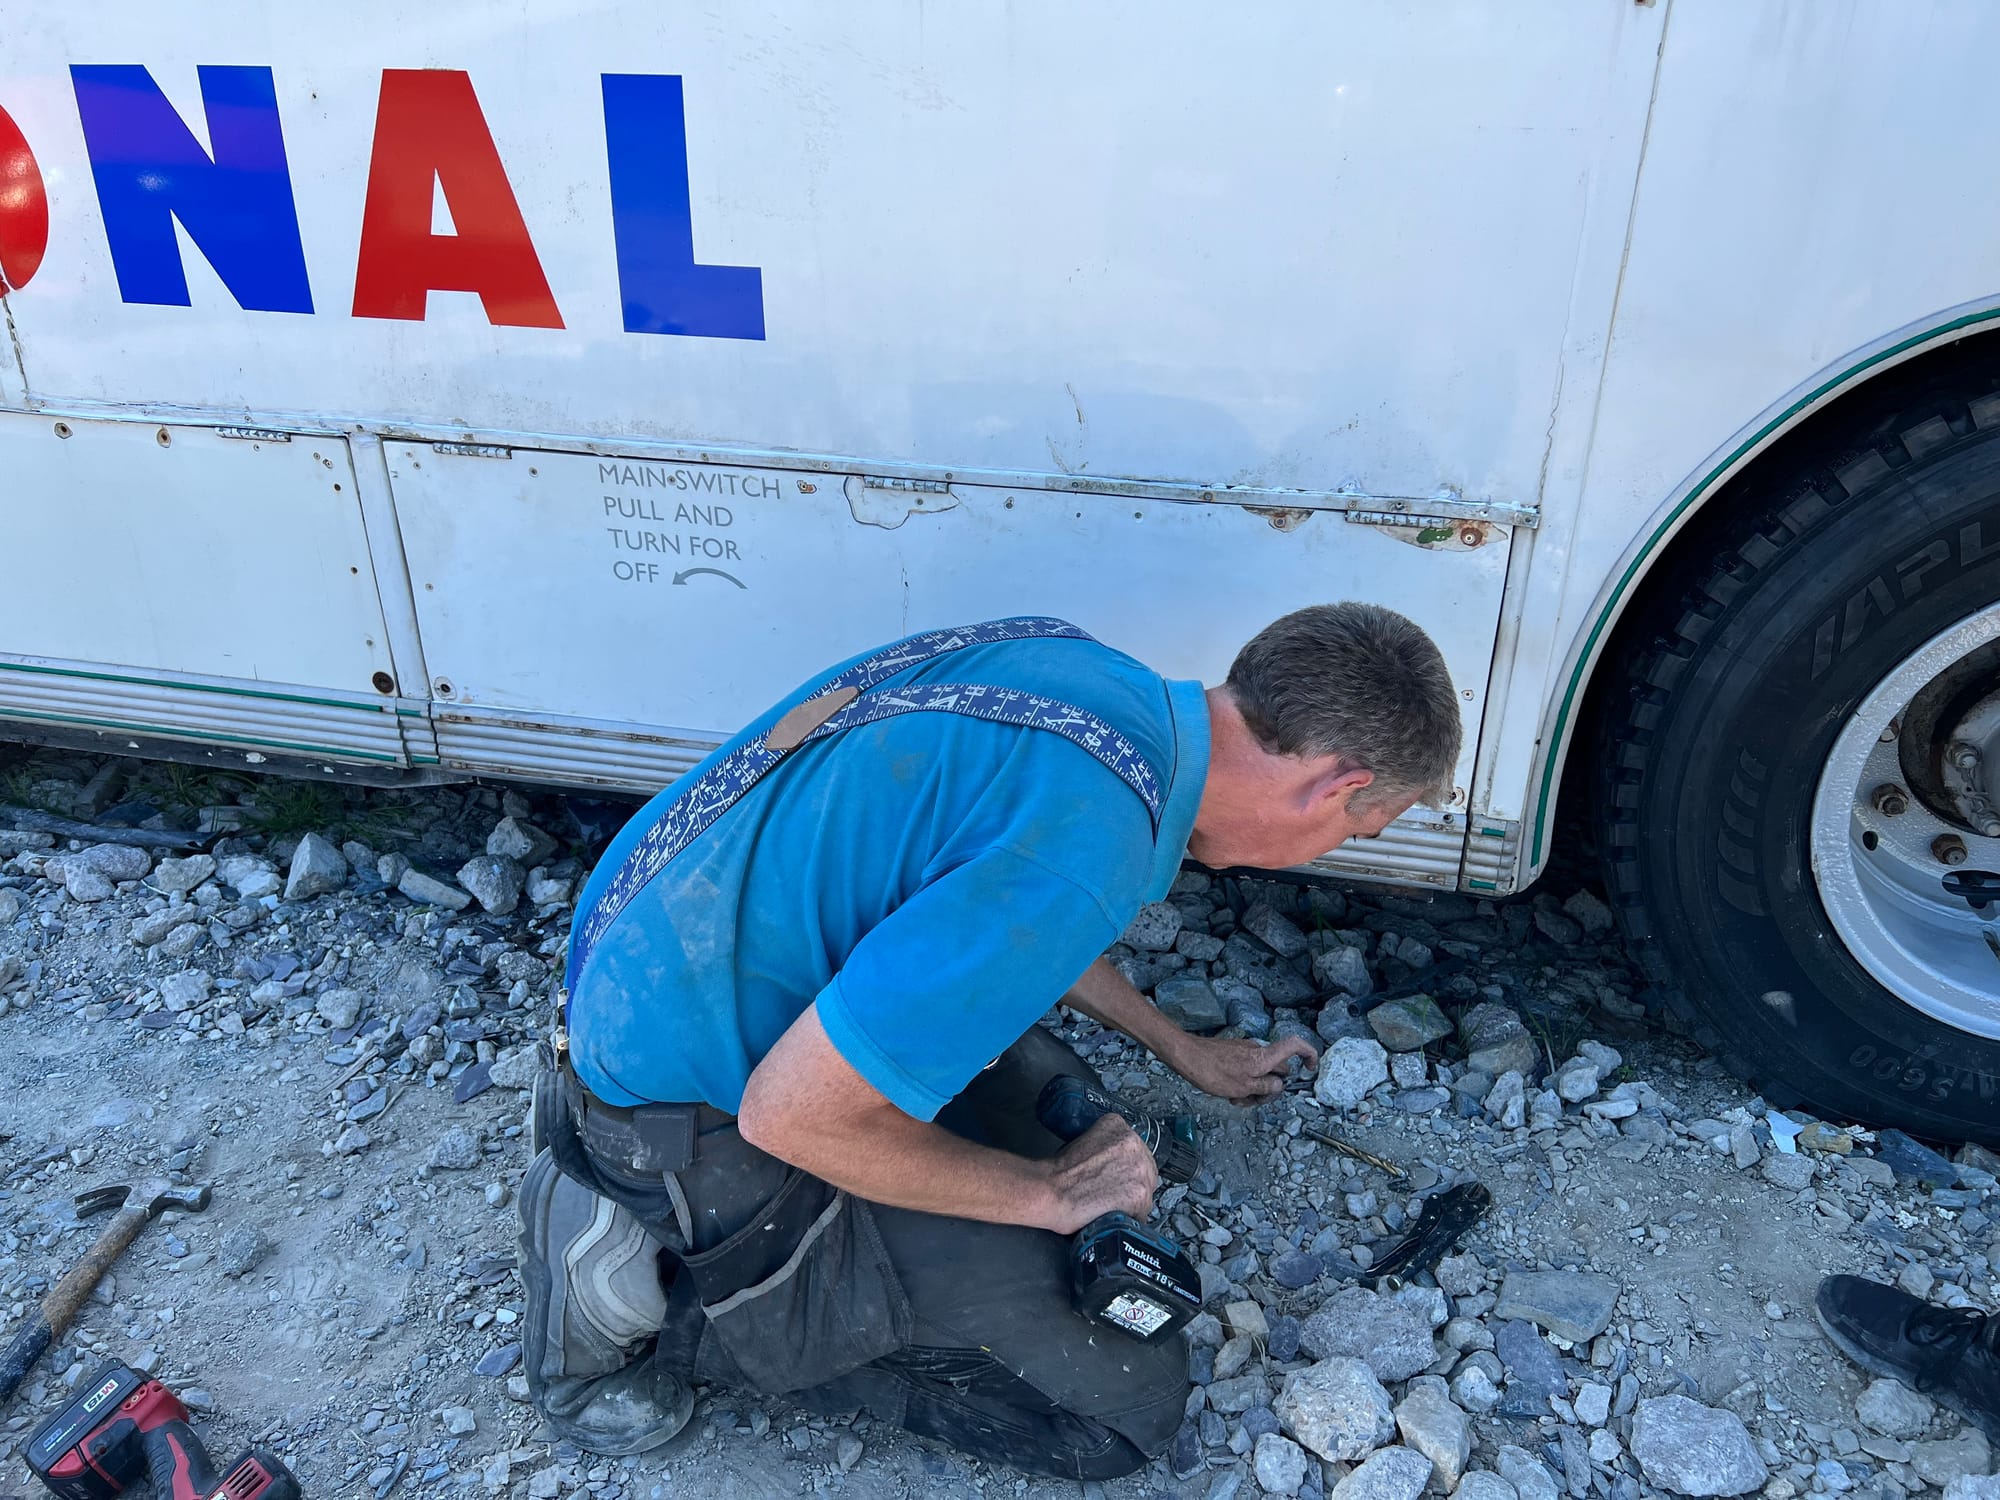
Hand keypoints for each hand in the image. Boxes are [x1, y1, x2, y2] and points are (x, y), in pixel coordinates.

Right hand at [1038, 1114, 1159, 1234]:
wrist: (1050, 1191)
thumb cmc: (1058, 1172)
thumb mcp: (1082, 1141)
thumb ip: (1105, 1146)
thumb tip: (1113, 1162)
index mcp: (1118, 1126)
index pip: (1135, 1148)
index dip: (1126, 1165)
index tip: (1118, 1173)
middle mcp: (1134, 1144)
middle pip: (1145, 1168)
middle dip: (1132, 1182)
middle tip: (1112, 1191)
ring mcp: (1139, 1170)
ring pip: (1146, 1189)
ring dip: (1131, 1200)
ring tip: (1110, 1204)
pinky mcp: (1140, 1195)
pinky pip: (1143, 1211)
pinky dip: (1130, 1216)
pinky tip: (1113, 1213)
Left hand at [1172, 1034, 1317, 1105]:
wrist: (1186, 1056)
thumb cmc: (1212, 1072)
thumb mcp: (1244, 1088)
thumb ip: (1267, 1088)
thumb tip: (1279, 1086)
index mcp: (1265, 1057)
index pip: (1296, 1045)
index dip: (1309, 1054)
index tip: (1310, 1069)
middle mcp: (1258, 1050)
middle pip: (1278, 1069)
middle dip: (1270, 1088)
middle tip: (1252, 1100)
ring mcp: (1246, 1051)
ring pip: (1260, 1073)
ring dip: (1253, 1089)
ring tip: (1235, 1098)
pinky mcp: (1234, 1054)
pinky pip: (1246, 1071)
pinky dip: (1242, 1084)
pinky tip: (1227, 1093)